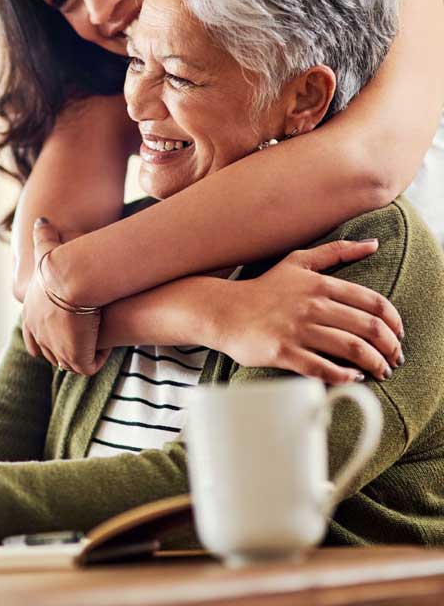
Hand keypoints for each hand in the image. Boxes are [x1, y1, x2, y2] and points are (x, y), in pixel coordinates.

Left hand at [21, 217, 109, 374]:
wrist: (71, 278)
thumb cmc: (61, 262)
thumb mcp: (48, 249)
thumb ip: (44, 236)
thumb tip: (42, 220)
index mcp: (30, 316)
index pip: (34, 338)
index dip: (49, 336)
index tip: (66, 329)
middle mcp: (39, 335)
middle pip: (51, 354)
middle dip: (67, 348)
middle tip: (86, 337)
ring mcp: (56, 349)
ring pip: (69, 362)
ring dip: (84, 353)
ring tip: (99, 341)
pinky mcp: (75, 357)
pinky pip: (88, 365)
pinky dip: (99, 357)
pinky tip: (108, 344)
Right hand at [215, 239, 402, 383]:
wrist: (223, 311)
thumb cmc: (263, 289)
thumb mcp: (298, 262)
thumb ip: (336, 251)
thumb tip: (374, 244)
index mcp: (319, 284)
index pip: (373, 303)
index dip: (393, 322)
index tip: (398, 335)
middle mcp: (311, 305)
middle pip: (368, 328)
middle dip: (389, 348)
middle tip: (394, 359)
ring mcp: (297, 329)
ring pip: (351, 349)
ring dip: (374, 364)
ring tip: (380, 372)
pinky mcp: (284, 352)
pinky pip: (323, 368)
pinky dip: (345, 376)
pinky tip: (352, 377)